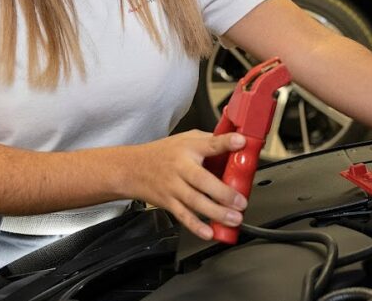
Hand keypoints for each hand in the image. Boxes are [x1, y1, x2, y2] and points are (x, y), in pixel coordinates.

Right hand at [125, 131, 248, 239]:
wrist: (131, 169)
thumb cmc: (161, 154)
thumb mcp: (184, 139)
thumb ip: (209, 141)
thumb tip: (235, 144)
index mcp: (188, 148)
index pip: (209, 144)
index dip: (225, 143)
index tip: (240, 142)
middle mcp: (181, 168)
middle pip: (202, 180)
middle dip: (224, 193)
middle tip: (241, 201)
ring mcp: (173, 187)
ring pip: (195, 202)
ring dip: (216, 213)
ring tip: (234, 219)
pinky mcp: (168, 203)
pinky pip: (183, 216)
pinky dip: (196, 226)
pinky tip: (209, 232)